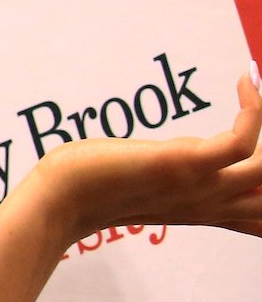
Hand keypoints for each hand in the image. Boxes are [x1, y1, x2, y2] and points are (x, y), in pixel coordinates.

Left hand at [30, 67, 261, 246]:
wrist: (59, 200)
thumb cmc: (92, 188)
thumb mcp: (151, 186)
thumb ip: (178, 173)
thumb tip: (193, 152)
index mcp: (205, 210)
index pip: (260, 221)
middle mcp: (211, 204)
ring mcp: (202, 187)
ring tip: (257, 94)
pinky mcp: (186, 165)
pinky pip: (241, 141)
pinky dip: (252, 108)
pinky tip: (246, 79)